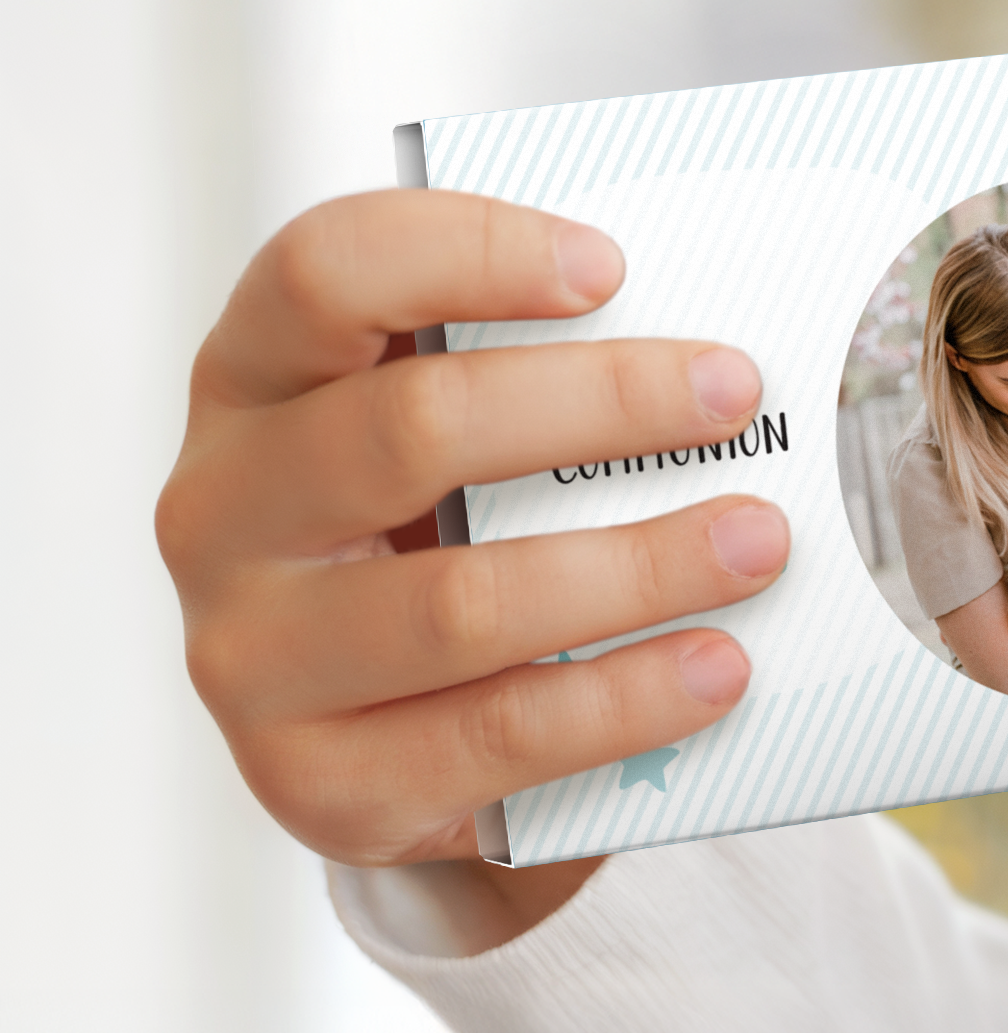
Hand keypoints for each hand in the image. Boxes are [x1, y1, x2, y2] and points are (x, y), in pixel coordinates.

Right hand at [157, 190, 790, 923]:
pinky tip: (717, 666)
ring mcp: (253, 656)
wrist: (376, 728)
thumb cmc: (434, 524)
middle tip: (733, 392)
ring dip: (637, 568)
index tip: (610, 267)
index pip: (323, 271)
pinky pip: (493, 737)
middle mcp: (224, 508)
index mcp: (253, 377)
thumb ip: (530, 362)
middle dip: (601, 403)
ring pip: (461, 602)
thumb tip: (706, 344)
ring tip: (758, 542)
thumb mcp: (445, 422)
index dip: (466, 251)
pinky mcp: (317, 781)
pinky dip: (624, 700)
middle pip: (411, 427)